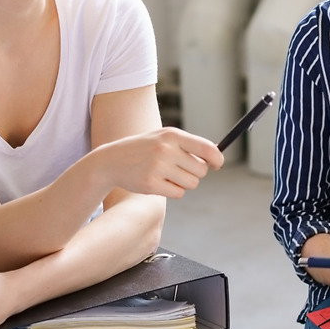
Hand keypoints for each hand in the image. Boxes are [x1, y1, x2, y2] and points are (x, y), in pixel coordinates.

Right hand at [97, 127, 222, 197]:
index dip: (217, 159)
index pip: (207, 149)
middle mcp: (166, 149)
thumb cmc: (145, 149)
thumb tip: (216, 157)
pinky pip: (178, 193)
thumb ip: (190, 145)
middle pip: (201, 170)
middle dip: (195, 173)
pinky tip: (159, 182)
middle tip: (180, 169)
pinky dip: (173, 191)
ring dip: (184, 183)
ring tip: (167, 174)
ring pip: (192, 184)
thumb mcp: (164, 138)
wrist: (112, 160)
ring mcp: (157, 167)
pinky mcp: (151, 184)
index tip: (217, 165)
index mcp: (172, 135)